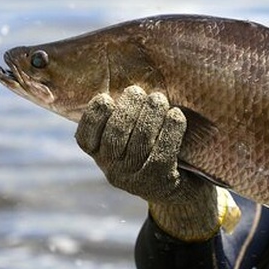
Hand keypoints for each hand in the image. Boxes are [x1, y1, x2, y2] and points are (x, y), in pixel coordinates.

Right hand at [75, 85, 238, 240]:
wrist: (183, 190)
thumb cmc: (155, 150)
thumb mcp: (133, 136)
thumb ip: (126, 114)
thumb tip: (128, 78)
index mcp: (101, 156)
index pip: (85, 138)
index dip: (93, 117)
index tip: (105, 98)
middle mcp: (113, 170)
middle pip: (115, 135)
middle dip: (127, 109)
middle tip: (139, 91)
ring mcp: (135, 179)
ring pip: (139, 142)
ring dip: (150, 115)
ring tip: (159, 98)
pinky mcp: (159, 183)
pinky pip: (162, 153)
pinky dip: (171, 130)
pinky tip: (177, 115)